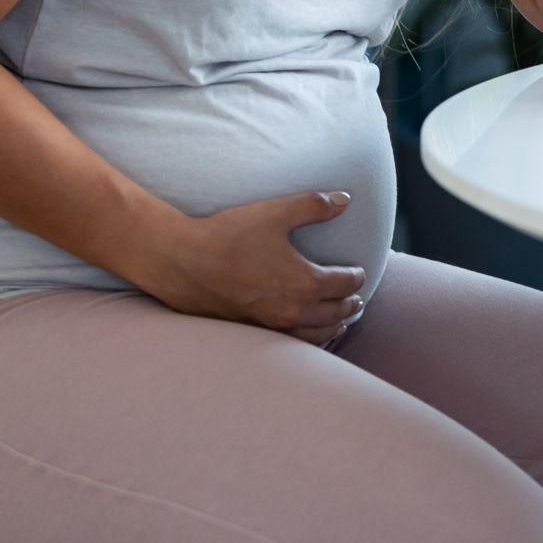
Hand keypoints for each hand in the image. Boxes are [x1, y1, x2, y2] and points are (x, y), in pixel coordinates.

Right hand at [136, 190, 368, 344]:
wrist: (182, 262)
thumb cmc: (230, 235)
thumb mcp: (276, 212)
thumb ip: (314, 205)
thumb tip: (346, 199)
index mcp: (305, 283)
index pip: (345, 284)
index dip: (356, 276)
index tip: (359, 271)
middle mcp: (293, 310)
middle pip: (336, 312)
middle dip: (350, 303)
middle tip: (357, 297)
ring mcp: (273, 325)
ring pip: (316, 335)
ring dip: (333, 326)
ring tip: (342, 321)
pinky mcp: (253, 331)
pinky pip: (292, 343)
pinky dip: (309, 339)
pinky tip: (305, 333)